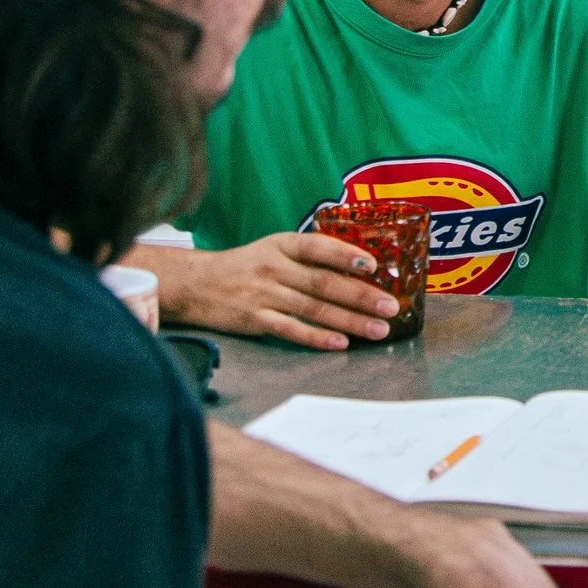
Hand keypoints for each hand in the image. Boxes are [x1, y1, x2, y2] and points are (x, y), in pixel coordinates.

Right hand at [151, 232, 398, 349]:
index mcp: (283, 245)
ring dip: (350, 321)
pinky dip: (317, 338)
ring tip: (378, 329)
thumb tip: (360, 265)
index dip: (347, 255)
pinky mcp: (255, 320)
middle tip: (391, 307)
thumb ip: (310, 256)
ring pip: (314, 309)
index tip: (374, 266)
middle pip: (324, 283)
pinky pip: (291, 330)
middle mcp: (275, 268)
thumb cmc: (246, 266)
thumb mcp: (274, 249)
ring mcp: (264, 295)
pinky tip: (340, 343)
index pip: (319, 247)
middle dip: (361, 296)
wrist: (196, 284)